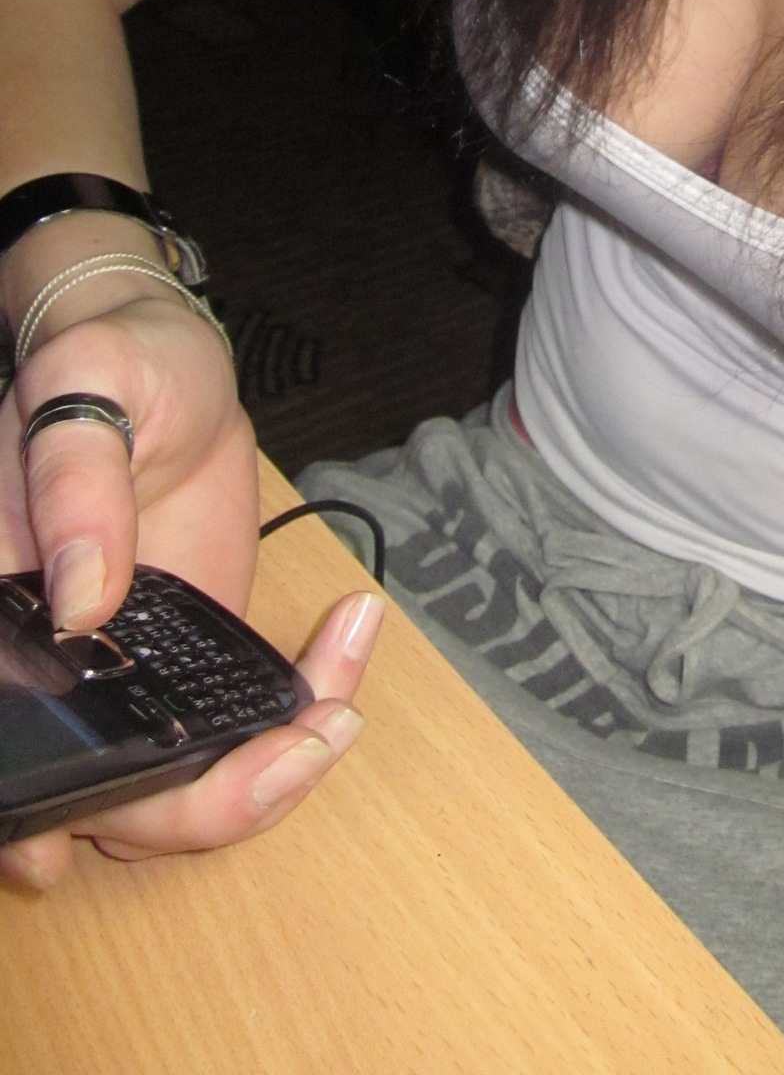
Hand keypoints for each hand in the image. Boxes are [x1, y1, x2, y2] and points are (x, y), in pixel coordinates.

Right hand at [0, 286, 382, 884]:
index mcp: (0, 625)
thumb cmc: (114, 363)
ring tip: (340, 705)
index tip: (138, 813)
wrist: (171, 363)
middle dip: (214, 801)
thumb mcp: (88, 387)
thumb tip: (83, 601)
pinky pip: (241, 729)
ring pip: (181, 791)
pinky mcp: (193, 665)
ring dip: (269, 773)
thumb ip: (77, 486)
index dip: (49, 819)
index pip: (12, 759)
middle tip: (311, 735)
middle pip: (110, 805)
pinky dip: (304, 710)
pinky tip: (348, 639)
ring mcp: (129, 679)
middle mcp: (56, 676)